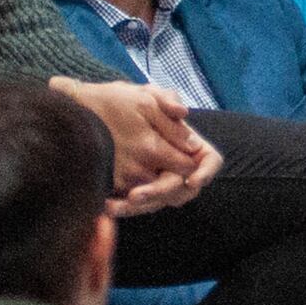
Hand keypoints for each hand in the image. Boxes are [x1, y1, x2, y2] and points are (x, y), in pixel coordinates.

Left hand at [51, 78, 212, 208]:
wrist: (95, 114)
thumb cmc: (129, 102)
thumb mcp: (149, 95)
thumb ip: (167, 100)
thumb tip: (182, 112)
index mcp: (190, 146)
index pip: (210, 161)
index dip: (206, 172)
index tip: (191, 180)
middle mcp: (179, 167)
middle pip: (183, 190)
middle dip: (159, 193)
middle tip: (135, 195)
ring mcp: (159, 182)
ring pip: (158, 202)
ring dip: (137, 207)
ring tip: (112, 205)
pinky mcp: (138, 191)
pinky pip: (136, 207)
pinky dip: (123, 208)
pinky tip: (106, 205)